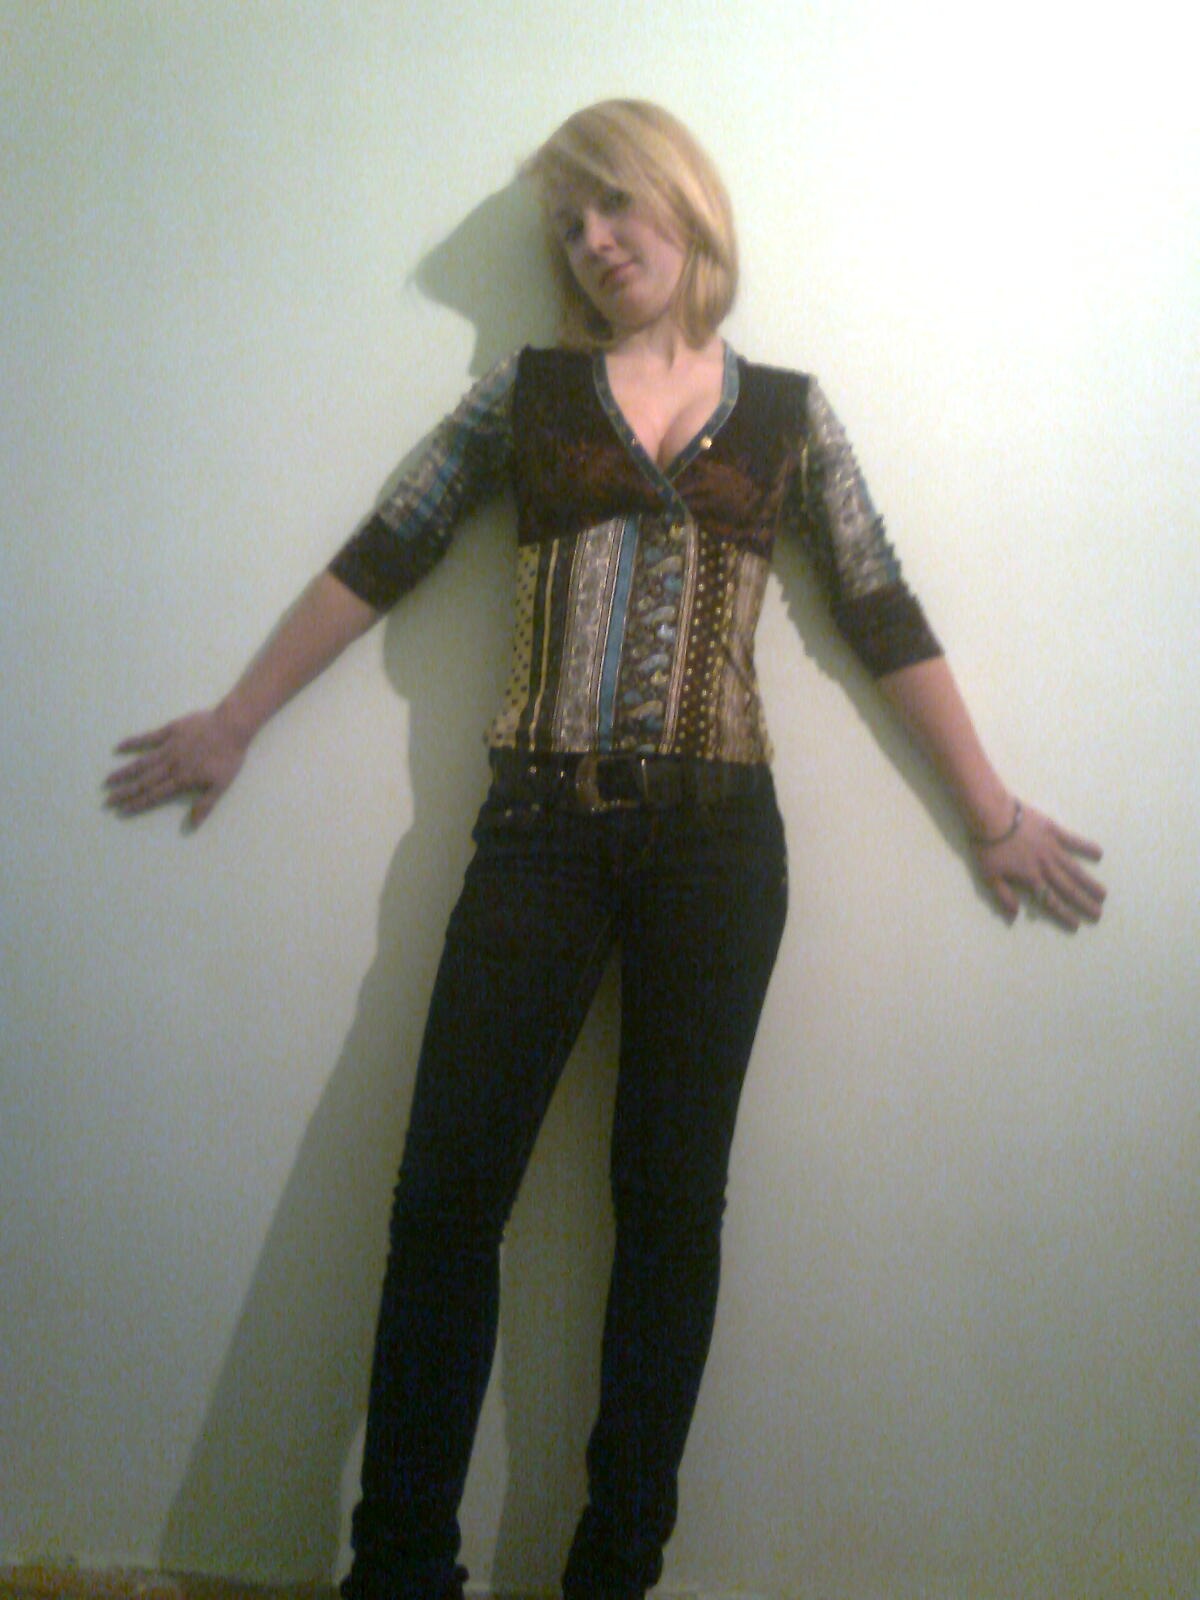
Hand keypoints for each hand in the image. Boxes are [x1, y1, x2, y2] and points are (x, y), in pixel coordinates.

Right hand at [105, 706, 248, 827]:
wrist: (231, 726)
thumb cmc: (229, 757)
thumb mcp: (221, 785)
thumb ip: (205, 804)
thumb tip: (193, 824)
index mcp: (182, 779)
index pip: (155, 795)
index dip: (138, 804)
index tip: (121, 811)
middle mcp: (171, 765)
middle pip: (144, 781)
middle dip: (125, 792)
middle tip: (107, 801)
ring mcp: (169, 747)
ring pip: (142, 762)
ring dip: (124, 772)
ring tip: (108, 780)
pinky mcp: (170, 731)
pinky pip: (148, 738)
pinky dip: (133, 743)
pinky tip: (118, 748)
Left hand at [972, 801, 1105, 929]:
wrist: (991, 815)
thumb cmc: (987, 846)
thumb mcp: (989, 875)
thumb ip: (1003, 896)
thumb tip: (1016, 916)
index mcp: (1030, 877)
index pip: (1049, 900)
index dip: (1063, 913)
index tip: (1077, 924)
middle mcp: (1045, 865)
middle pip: (1067, 887)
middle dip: (1083, 902)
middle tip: (1098, 914)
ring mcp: (1052, 847)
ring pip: (1074, 868)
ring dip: (1089, 882)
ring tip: (1103, 894)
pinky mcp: (1053, 830)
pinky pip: (1073, 840)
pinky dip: (1086, 847)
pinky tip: (1100, 854)